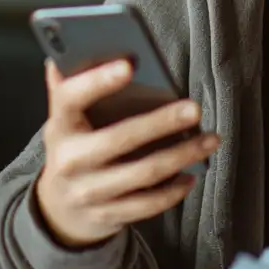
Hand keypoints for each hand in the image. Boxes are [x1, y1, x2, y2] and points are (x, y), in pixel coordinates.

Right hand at [34, 59, 218, 248]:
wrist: (58, 209)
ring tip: (210, 139)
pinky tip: (192, 173)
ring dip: (182, 155)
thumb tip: (64, 53)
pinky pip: (147, 204)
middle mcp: (70, 161)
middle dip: (161, 123)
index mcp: (60, 126)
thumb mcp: (66, 119)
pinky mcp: (108, 215)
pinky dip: (174, 190)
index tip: (129, 65)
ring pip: (143, 173)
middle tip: (194, 108)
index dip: (98, 81)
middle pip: (119, 139)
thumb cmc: (73, 147)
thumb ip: (68, 87)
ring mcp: (89, 192)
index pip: (72, 98)